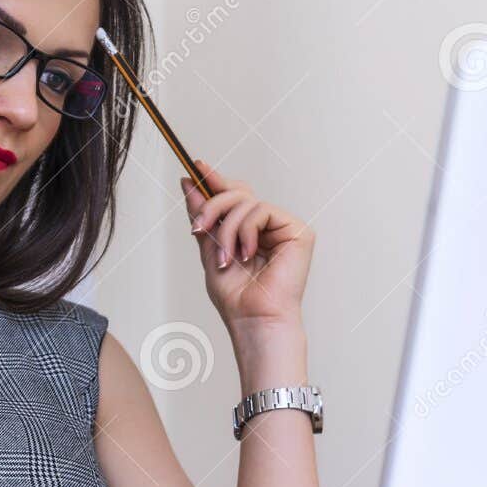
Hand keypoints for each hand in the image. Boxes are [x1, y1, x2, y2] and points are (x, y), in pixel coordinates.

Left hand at [181, 158, 314, 331]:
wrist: (253, 319)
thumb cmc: (236, 297)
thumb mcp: (210, 248)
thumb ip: (203, 216)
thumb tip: (189, 182)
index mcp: (251, 231)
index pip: (235, 196)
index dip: (216, 181)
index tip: (195, 167)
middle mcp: (269, 227)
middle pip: (239, 192)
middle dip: (213, 207)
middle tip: (199, 228)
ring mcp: (284, 228)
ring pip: (246, 202)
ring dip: (227, 230)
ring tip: (227, 258)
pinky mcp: (297, 231)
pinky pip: (262, 210)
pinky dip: (246, 231)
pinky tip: (248, 254)